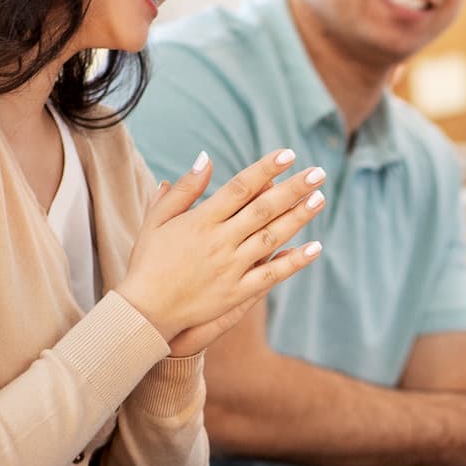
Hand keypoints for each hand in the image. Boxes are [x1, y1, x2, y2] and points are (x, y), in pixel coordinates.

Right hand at [120, 150, 326, 356]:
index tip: (288, 154)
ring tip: (320, 198)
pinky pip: (271, 275)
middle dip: (293, 189)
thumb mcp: (157, 220)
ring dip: (298, 218)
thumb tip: (205, 157)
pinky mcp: (236, 293)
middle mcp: (219, 242)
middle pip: (263, 209)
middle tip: (318, 172)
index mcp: (200, 221)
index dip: (265, 169)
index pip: (240, 187)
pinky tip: (315, 248)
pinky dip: (294, 262)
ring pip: (271, 238)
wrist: (144, 311)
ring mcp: (230, 268)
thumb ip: (184, 190)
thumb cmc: (148, 261)